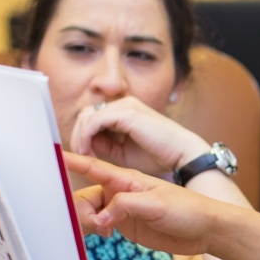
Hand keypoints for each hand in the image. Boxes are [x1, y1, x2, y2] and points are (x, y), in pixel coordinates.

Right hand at [65, 151, 216, 255]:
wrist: (206, 230)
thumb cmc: (189, 210)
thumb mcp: (158, 205)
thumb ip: (126, 206)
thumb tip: (101, 216)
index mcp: (128, 179)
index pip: (95, 168)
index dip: (73, 161)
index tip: (53, 156)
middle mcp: (121, 191)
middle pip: (84, 195)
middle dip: (79, 208)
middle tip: (94, 224)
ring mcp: (122, 208)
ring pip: (89, 211)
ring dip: (86, 221)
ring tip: (102, 231)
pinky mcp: (125, 225)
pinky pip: (99, 224)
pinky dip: (94, 229)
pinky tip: (105, 234)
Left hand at [69, 96, 208, 177]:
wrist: (182, 154)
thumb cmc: (159, 156)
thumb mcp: (124, 151)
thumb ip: (105, 145)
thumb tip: (86, 143)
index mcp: (126, 110)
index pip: (94, 117)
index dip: (83, 135)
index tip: (82, 154)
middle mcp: (124, 103)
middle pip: (87, 114)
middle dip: (77, 135)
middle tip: (78, 155)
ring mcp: (125, 106)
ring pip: (88, 116)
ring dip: (79, 136)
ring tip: (82, 155)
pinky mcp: (126, 113)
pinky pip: (95, 121)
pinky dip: (86, 136)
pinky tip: (87, 150)